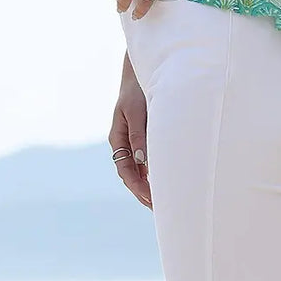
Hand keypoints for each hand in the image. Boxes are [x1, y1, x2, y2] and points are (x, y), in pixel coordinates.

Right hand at [110, 62, 152, 209]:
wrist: (140, 70)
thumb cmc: (137, 89)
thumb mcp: (137, 111)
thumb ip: (139, 135)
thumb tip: (142, 162)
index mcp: (117, 137)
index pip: (125, 170)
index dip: (137, 187)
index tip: (150, 199)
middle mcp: (123, 141)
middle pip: (130, 174)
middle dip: (142, 191)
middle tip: (158, 209)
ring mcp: (131, 138)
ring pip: (137, 168)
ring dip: (147, 183)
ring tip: (162, 200)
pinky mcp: (141, 134)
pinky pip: (143, 158)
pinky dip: (151, 171)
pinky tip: (162, 179)